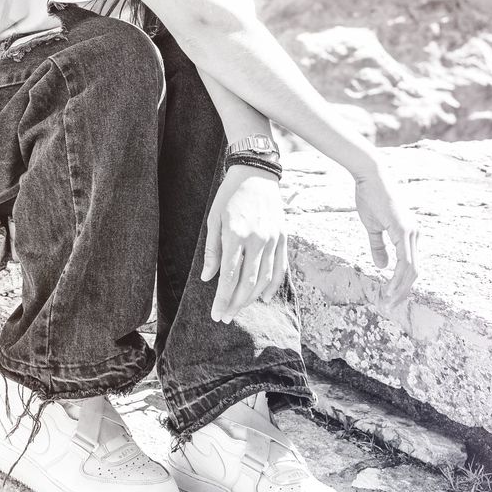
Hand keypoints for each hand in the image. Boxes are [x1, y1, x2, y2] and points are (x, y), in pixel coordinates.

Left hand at [201, 164, 287, 322]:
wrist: (256, 174)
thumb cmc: (229, 195)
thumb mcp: (214, 219)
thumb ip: (212, 250)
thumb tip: (208, 278)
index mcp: (235, 234)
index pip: (228, 276)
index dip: (222, 299)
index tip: (216, 314)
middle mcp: (257, 239)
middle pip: (247, 282)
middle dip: (235, 304)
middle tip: (225, 317)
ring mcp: (273, 239)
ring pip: (264, 279)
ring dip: (251, 299)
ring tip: (239, 309)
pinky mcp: (283, 238)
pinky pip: (280, 268)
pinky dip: (272, 286)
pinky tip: (262, 298)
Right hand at [354, 164, 419, 308]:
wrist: (369, 175)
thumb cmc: (370, 196)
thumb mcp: (373, 226)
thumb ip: (378, 246)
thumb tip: (381, 266)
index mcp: (409, 233)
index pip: (410, 265)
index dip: (401, 283)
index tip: (389, 297)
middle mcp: (414, 234)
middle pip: (414, 271)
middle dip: (403, 291)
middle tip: (389, 306)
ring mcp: (411, 232)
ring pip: (411, 270)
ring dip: (400, 289)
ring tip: (387, 302)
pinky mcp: (404, 231)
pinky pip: (405, 261)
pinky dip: (398, 278)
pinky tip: (389, 288)